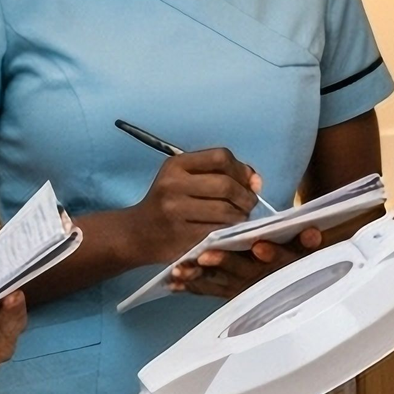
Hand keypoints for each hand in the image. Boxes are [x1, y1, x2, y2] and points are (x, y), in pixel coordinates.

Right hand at [119, 148, 263, 267]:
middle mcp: (172, 185)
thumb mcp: (185, 178)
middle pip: (226, 185)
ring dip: (240, 215)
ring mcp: (175, 212)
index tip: (247, 182)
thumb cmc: (169, 202)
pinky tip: (228, 230)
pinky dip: (230, 231)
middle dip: (245, 196)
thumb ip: (220, 173)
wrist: (137, 233)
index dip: (241, 169)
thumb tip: (256, 181)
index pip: (220, 157)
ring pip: (225, 211)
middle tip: (249, 204)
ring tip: (239, 217)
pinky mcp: (180, 236)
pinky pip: (217, 231)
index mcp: (176, 165)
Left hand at [170, 225, 322, 301]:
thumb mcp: (304, 249)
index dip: (273, 254)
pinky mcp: (231, 296)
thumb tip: (313, 231)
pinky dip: (192, 286)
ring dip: (201, 276)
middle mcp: (265, 281)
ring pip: (223, 283)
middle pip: (247, 272)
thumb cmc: (295, 257)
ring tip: (181, 269)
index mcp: (286, 266)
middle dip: (226, 263)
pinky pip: (210, 292)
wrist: (290, 287)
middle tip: (205, 255)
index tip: (260, 246)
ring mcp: (246, 290)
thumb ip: (306, 241)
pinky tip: (175, 281)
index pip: (284, 260)